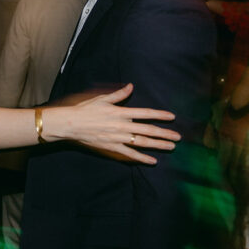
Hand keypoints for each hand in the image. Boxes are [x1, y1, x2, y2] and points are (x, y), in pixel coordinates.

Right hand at [59, 84, 180, 164]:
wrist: (71, 124)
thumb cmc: (85, 110)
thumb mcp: (102, 99)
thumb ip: (119, 95)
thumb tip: (131, 86)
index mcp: (121, 112)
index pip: (145, 113)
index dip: (160, 115)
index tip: (171, 117)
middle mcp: (122, 126)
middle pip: (148, 130)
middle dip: (164, 133)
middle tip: (178, 137)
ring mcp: (118, 138)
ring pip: (142, 143)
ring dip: (158, 145)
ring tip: (171, 147)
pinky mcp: (112, 148)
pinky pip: (130, 154)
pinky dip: (142, 158)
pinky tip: (152, 161)